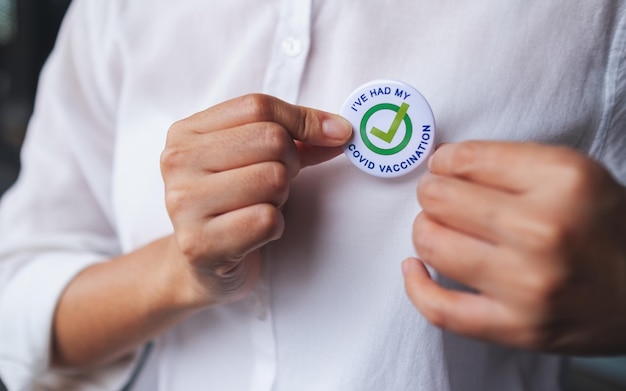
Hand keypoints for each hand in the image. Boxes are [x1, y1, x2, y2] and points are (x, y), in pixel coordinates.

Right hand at [161, 94, 350, 306]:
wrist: (203, 267)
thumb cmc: (233, 205)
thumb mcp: (254, 160)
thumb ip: (295, 138)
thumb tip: (339, 130)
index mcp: (186, 132)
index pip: (258, 106)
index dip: (304, 120)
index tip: (334, 134)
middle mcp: (178, 162)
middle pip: (271, 140)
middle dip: (290, 164)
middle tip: (274, 185)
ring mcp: (184, 203)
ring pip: (273, 178)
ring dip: (280, 198)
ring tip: (258, 207)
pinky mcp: (200, 243)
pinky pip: (267, 219)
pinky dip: (275, 227)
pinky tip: (255, 233)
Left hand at [402, 141, 625, 354]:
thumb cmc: (605, 226)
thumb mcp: (574, 173)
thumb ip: (508, 161)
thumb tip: (442, 163)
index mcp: (563, 181)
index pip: (467, 159)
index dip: (444, 162)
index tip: (442, 167)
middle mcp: (544, 230)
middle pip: (440, 199)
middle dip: (432, 193)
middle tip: (441, 197)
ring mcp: (528, 285)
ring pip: (432, 243)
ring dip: (424, 230)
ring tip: (437, 227)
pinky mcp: (517, 327)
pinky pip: (439, 308)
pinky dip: (415, 285)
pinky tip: (414, 267)